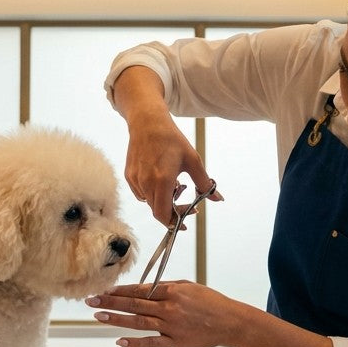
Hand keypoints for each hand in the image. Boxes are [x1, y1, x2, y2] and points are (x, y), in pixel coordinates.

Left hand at [86, 281, 244, 346]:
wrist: (230, 322)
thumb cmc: (209, 302)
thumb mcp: (188, 286)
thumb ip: (166, 287)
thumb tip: (144, 287)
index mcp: (172, 291)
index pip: (140, 290)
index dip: (120, 291)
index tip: (104, 290)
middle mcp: (169, 308)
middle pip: (134, 304)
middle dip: (110, 302)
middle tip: (91, 301)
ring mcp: (171, 326)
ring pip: (138, 322)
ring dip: (116, 319)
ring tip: (98, 316)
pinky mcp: (176, 342)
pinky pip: (152, 342)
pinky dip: (135, 342)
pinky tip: (120, 341)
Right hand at [112, 67, 221, 223]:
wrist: (148, 123)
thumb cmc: (171, 139)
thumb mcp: (193, 160)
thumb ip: (205, 183)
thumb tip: (218, 198)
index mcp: (162, 180)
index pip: (163, 214)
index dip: (174, 223)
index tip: (184, 223)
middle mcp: (146, 183)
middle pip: (157, 211)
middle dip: (172, 211)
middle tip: (184, 201)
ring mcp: (135, 180)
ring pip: (149, 202)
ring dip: (162, 200)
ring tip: (175, 184)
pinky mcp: (129, 176)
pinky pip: (141, 193)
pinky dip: (152, 193)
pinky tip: (161, 178)